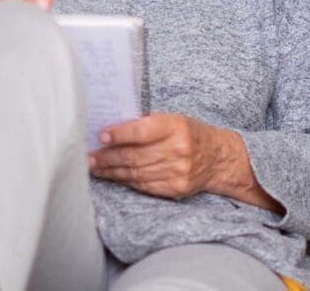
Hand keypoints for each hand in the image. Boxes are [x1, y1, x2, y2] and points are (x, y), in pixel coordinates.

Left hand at [88, 113, 233, 200]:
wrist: (219, 158)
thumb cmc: (190, 133)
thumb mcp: (173, 120)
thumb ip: (146, 124)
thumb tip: (111, 131)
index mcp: (176, 126)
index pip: (142, 131)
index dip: (119, 134)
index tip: (101, 136)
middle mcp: (178, 150)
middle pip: (135, 156)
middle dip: (108, 157)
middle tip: (90, 156)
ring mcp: (178, 172)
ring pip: (136, 173)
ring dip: (112, 171)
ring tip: (95, 167)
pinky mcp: (176, 189)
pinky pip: (144, 186)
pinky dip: (126, 181)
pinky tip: (114, 176)